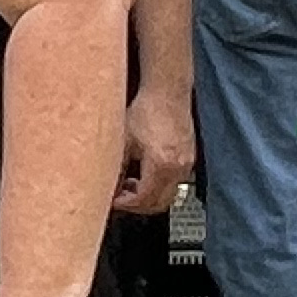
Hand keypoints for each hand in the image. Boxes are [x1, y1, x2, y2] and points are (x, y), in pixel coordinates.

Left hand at [112, 84, 193, 213]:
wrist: (167, 91)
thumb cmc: (147, 109)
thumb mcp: (123, 140)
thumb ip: (116, 167)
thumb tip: (107, 186)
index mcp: (161, 165)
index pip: (144, 199)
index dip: (125, 204)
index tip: (113, 200)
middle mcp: (178, 167)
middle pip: (158, 204)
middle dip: (137, 205)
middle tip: (121, 197)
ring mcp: (186, 163)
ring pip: (167, 194)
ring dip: (148, 195)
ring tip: (130, 182)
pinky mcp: (189, 157)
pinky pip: (174, 182)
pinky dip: (158, 184)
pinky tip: (144, 171)